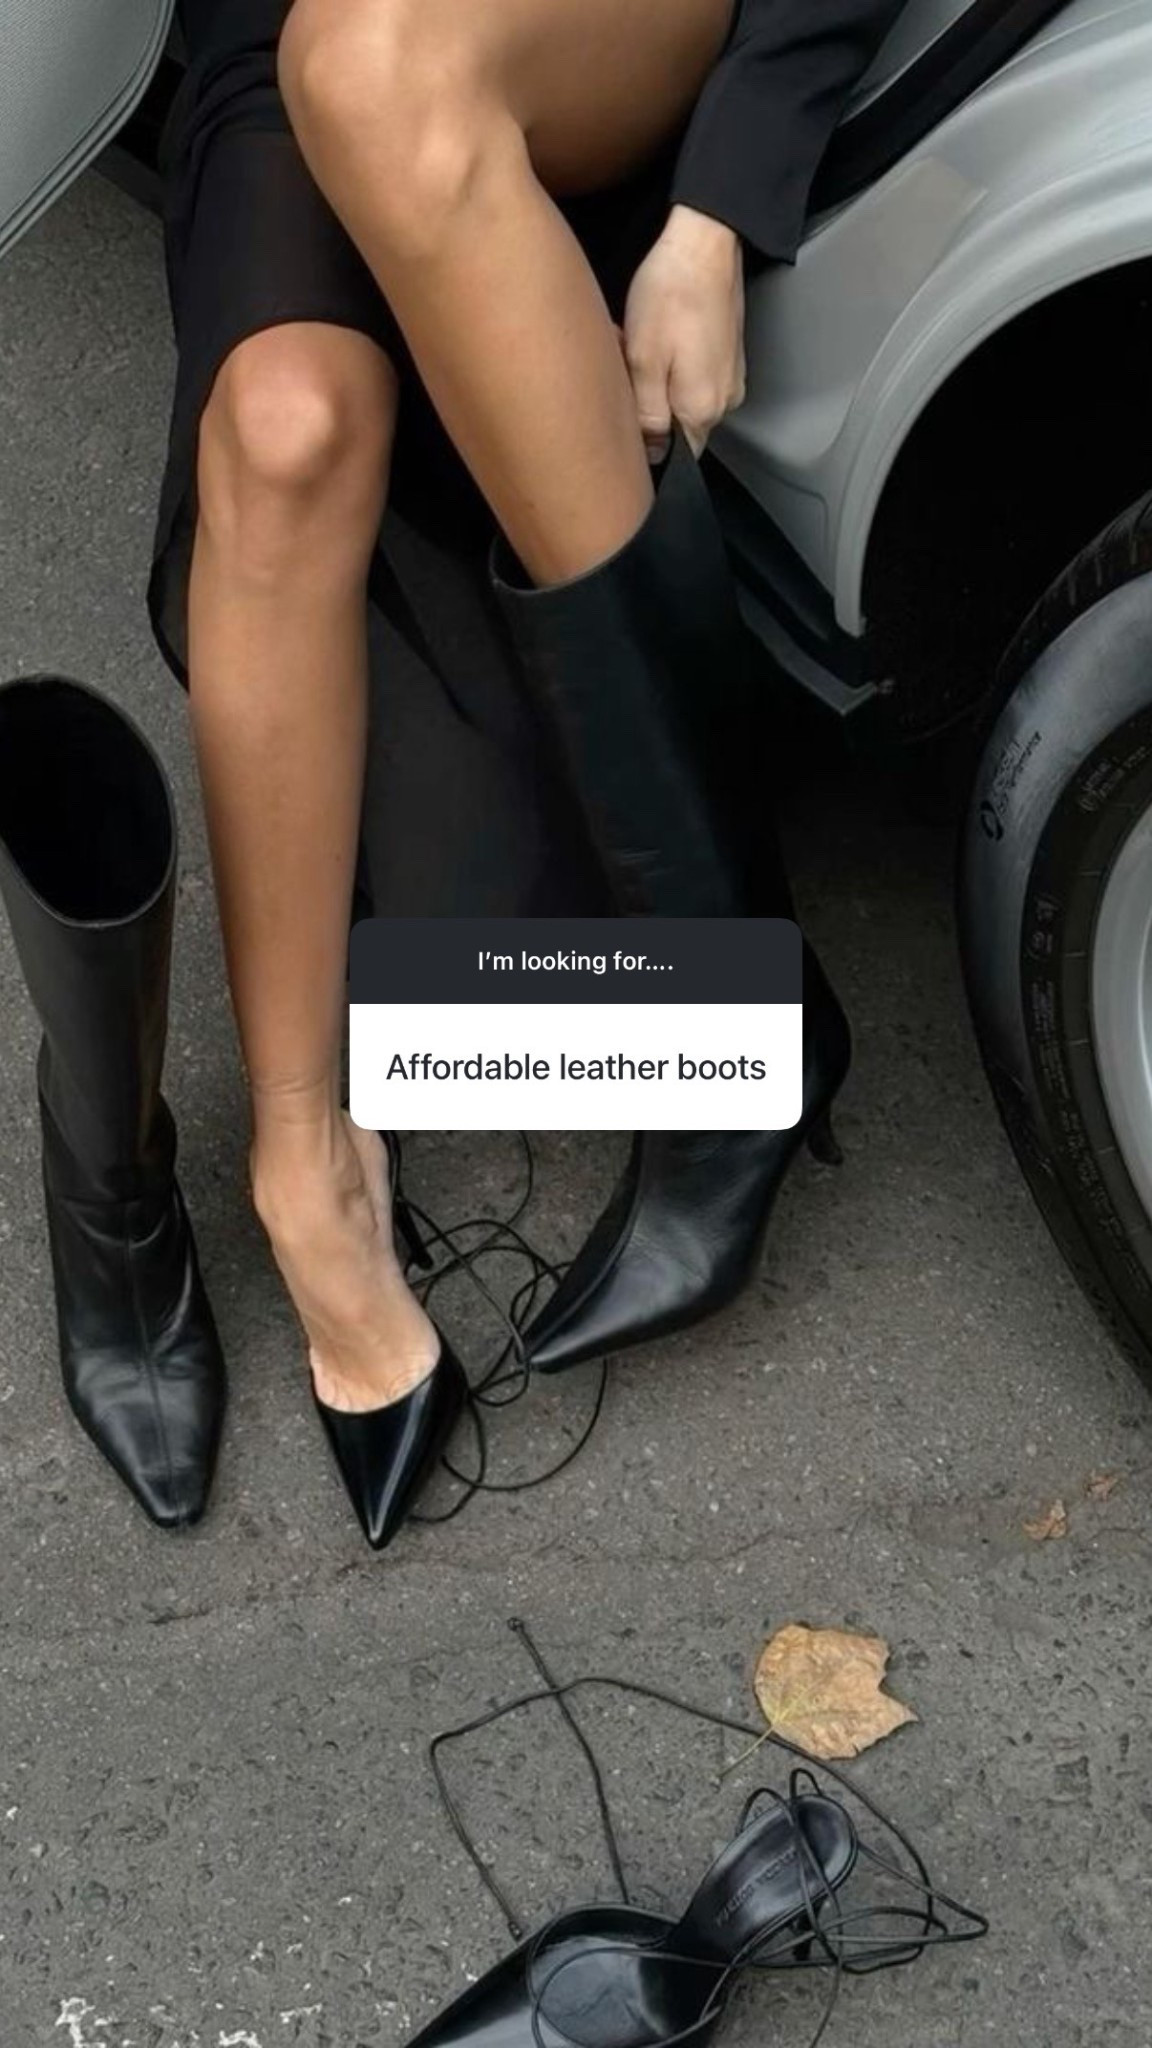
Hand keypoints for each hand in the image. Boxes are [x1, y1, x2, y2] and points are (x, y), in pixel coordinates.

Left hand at [622, 204, 745, 462]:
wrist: (705, 242)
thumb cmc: (670, 296)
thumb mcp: (644, 361)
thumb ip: (647, 416)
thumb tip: (651, 451)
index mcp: (701, 410)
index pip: (676, 457)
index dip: (647, 447)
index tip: (625, 417)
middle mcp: (724, 402)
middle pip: (679, 428)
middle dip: (648, 408)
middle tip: (625, 369)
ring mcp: (730, 377)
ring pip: (685, 400)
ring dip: (658, 383)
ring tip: (638, 346)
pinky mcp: (729, 355)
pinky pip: (696, 377)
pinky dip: (673, 366)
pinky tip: (659, 338)